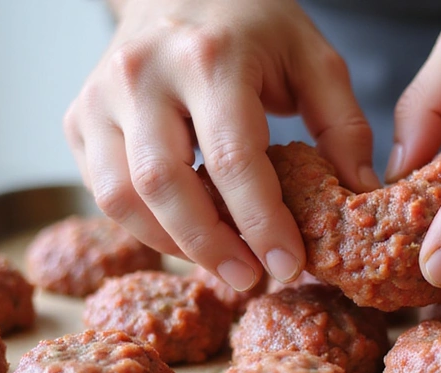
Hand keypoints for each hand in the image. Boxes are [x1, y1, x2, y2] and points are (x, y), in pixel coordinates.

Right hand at [64, 0, 379, 290]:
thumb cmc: (254, 24)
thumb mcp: (314, 59)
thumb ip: (344, 127)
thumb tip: (361, 196)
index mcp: (209, 58)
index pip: (232, 159)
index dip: (261, 223)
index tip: (288, 265)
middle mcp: (142, 74)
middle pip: (164, 186)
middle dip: (211, 248)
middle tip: (251, 278)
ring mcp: (100, 95)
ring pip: (120, 197)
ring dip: (174, 245)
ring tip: (222, 262)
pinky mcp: (79, 117)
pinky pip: (101, 191)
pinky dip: (144, 225)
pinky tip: (187, 233)